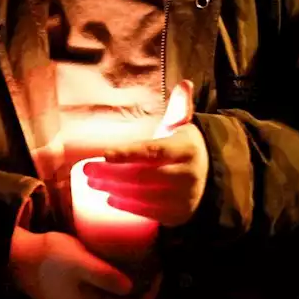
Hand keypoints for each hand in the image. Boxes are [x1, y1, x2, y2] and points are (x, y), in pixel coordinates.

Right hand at [9, 228, 159, 298]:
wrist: (17, 258)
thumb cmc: (50, 258)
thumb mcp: (80, 262)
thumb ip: (106, 275)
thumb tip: (130, 287)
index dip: (150, 293)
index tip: (161, 270)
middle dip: (140, 290)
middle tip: (152, 264)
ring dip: (126, 287)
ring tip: (138, 263)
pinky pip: (100, 297)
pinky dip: (112, 285)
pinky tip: (114, 266)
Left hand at [87, 82, 208, 226]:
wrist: (211, 179)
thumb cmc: (185, 149)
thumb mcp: (183, 127)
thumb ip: (179, 108)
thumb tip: (184, 83)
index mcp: (185, 149)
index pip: (153, 151)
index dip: (128, 153)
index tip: (105, 153)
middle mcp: (186, 174)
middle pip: (142, 176)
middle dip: (110, 173)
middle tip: (87, 170)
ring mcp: (182, 198)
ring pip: (142, 195)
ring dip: (113, 189)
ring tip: (93, 182)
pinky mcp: (177, 215)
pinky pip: (147, 212)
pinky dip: (126, 205)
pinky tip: (110, 198)